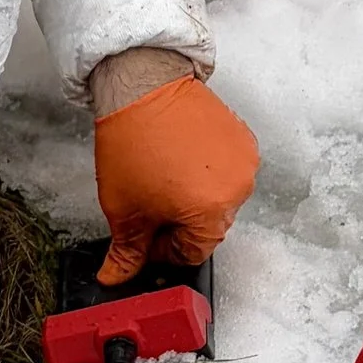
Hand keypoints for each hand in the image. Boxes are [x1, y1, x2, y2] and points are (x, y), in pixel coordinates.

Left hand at [92, 72, 258, 282]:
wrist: (141, 86)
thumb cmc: (134, 142)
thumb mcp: (123, 209)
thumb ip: (126, 251)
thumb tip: (117, 276)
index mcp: (212, 214)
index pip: (192, 253)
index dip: (163, 250)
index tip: (144, 237)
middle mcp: (238, 189)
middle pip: (207, 226)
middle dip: (176, 222)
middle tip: (147, 204)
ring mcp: (244, 162)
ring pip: (217, 198)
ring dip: (191, 196)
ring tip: (161, 177)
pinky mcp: (243, 138)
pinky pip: (225, 170)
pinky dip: (203, 171)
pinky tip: (177, 159)